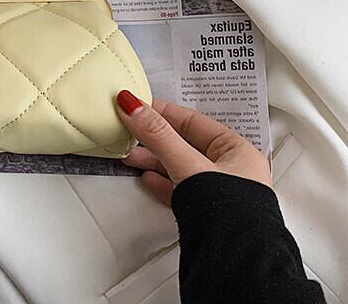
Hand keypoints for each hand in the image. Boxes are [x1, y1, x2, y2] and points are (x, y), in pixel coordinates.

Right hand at [115, 91, 271, 204]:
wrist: (235, 263)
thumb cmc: (231, 217)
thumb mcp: (187, 165)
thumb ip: (158, 135)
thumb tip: (135, 108)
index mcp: (238, 152)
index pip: (193, 121)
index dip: (163, 111)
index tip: (138, 106)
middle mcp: (233, 171)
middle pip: (185, 144)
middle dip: (153, 137)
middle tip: (129, 129)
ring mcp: (220, 194)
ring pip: (180, 167)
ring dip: (153, 160)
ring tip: (131, 154)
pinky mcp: (208, 215)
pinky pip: (180, 189)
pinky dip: (161, 181)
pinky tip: (148, 179)